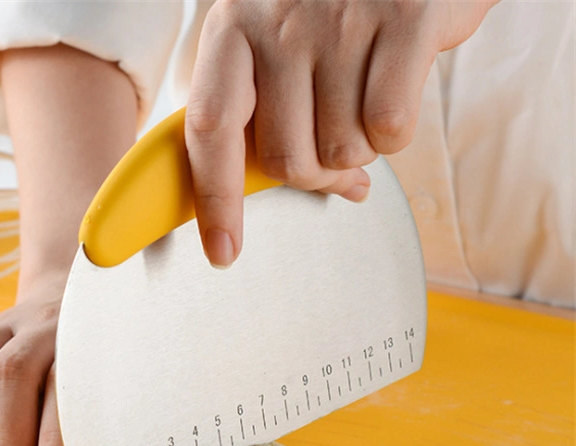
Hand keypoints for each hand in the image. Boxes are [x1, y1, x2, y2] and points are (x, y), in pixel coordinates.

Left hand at [186, 0, 496, 266]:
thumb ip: (275, 114)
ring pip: (341, 153)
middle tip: (337, 144)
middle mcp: (277, 23)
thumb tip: (320, 189)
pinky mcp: (405, 19)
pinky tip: (396, 92)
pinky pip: (390, 128)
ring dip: (359, 148)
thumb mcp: (280, 44)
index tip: (222, 253)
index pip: (209, 130)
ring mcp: (339, 19)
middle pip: (286, 161)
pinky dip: (397, 133)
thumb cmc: (336, 3)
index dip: (214, 200)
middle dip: (316, 173)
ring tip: (366, 100)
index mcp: (233, 31)